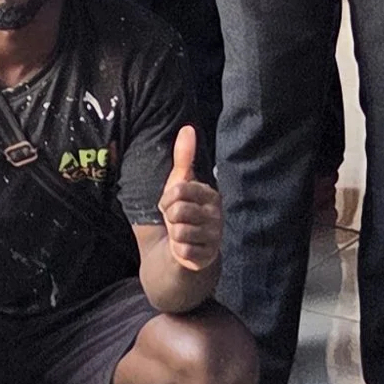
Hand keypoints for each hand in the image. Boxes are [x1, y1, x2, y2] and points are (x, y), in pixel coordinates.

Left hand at [157, 126, 220, 272]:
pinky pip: (183, 250)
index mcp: (210, 194)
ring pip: (180, 232)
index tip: (172, 203)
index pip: (179, 190)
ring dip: (174, 235)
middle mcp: (216, 214)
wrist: (185, 246)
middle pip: (177, 211)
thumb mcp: (179, 183)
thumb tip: (187, 128)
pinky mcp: (208, 255)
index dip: (167, 199)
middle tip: (177, 220)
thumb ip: (184, 157)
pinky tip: (186, 248)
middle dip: (170, 218)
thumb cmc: (182, 210)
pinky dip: (179, 250)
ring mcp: (214, 236)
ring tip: (181, 233)